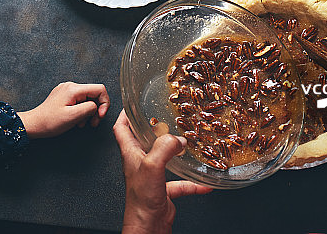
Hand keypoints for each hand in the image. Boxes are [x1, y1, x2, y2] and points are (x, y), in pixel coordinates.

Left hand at [18, 82, 109, 138]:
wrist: (34, 124)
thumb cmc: (50, 122)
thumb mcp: (73, 117)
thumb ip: (89, 108)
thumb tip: (96, 105)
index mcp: (74, 89)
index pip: (99, 89)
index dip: (104, 103)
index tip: (100, 115)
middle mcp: (71, 86)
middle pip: (94, 94)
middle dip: (96, 109)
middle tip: (93, 123)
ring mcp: (66, 90)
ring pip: (87, 99)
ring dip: (88, 112)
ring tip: (81, 123)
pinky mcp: (64, 96)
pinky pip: (79, 101)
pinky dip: (81, 111)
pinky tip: (75, 120)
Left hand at [113, 110, 211, 233]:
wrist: (147, 227)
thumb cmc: (141, 199)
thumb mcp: (152, 166)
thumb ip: (164, 148)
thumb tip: (178, 138)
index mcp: (131, 153)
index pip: (121, 128)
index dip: (126, 115)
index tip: (133, 104)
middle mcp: (139, 163)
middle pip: (143, 140)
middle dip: (153, 128)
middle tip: (165, 118)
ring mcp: (151, 177)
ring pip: (163, 159)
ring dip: (174, 151)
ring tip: (186, 142)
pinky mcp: (163, 191)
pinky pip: (180, 183)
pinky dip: (192, 182)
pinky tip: (204, 182)